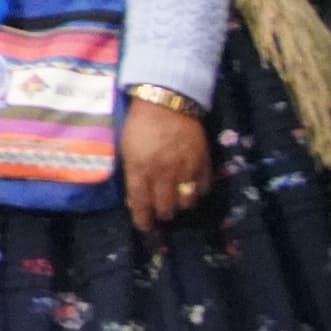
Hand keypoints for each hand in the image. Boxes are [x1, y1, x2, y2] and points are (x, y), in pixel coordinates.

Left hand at [121, 91, 210, 229]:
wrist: (167, 103)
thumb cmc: (140, 125)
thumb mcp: (127, 149)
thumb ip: (132, 173)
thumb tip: (136, 197)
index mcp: (140, 169)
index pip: (141, 203)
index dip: (143, 219)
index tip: (144, 227)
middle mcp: (163, 173)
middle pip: (165, 207)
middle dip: (162, 214)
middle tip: (161, 213)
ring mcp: (185, 169)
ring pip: (186, 202)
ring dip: (181, 206)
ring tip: (177, 203)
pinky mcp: (202, 163)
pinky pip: (203, 188)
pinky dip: (198, 193)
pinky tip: (192, 190)